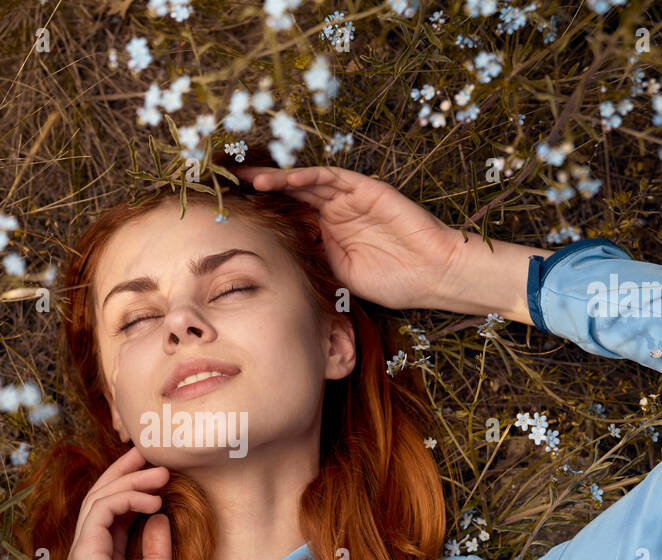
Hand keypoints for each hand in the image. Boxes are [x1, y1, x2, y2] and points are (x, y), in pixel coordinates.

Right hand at [65, 445, 172, 559]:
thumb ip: (156, 554)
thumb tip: (159, 520)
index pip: (115, 514)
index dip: (135, 489)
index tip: (160, 475)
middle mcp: (91, 553)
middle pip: (102, 498)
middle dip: (127, 472)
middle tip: (152, 454)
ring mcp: (85, 552)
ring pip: (100, 498)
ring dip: (131, 480)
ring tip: (161, 472)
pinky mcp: (86, 553)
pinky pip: (101, 511)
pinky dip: (127, 498)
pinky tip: (153, 501)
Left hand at [235, 163, 549, 323]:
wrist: (431, 275)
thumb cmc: (392, 281)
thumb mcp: (339, 277)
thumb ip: (312, 264)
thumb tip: (275, 265)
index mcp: (326, 233)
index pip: (287, 216)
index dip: (261, 213)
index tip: (231, 214)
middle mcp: (334, 212)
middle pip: (291, 194)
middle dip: (261, 189)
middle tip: (230, 185)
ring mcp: (350, 199)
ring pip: (307, 183)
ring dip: (279, 179)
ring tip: (251, 179)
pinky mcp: (366, 189)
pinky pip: (333, 178)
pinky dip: (309, 177)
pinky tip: (287, 179)